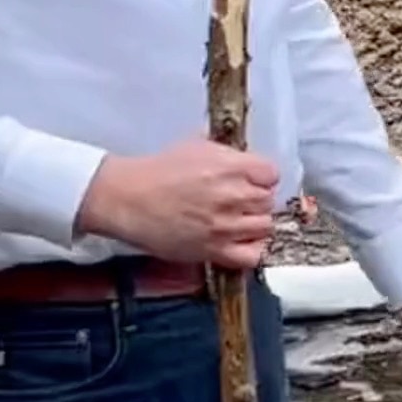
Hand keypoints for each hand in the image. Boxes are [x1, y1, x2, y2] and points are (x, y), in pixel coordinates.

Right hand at [76, 138, 279, 269]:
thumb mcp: (195, 146)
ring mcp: (225, 225)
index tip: (254, 180)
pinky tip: (240, 242)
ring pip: (265, 227)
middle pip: (269, 201)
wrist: (129, 199)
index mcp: (229, 166)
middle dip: (258, 200)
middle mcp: (232, 196)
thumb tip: (243, 158)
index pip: (272, 174)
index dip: (263, 177)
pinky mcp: (214, 250)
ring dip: (256, 223)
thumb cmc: (157, 171)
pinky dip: (252, 250)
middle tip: (243, 201)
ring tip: (240, 221)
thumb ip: (226, 153)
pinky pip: (252, 256)